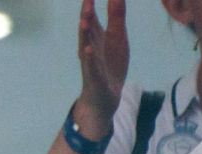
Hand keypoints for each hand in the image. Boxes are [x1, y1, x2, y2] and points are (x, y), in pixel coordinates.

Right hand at [74, 0, 127, 127]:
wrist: (105, 96)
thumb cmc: (110, 64)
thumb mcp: (117, 36)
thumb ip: (116, 15)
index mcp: (95, 36)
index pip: (91, 15)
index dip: (90, 3)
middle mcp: (89, 47)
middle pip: (87, 28)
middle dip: (86, 14)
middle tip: (87, 0)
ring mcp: (90, 62)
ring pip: (86, 46)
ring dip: (84, 34)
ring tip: (84, 20)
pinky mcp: (94, 77)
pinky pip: (91, 66)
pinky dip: (89, 58)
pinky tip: (88, 49)